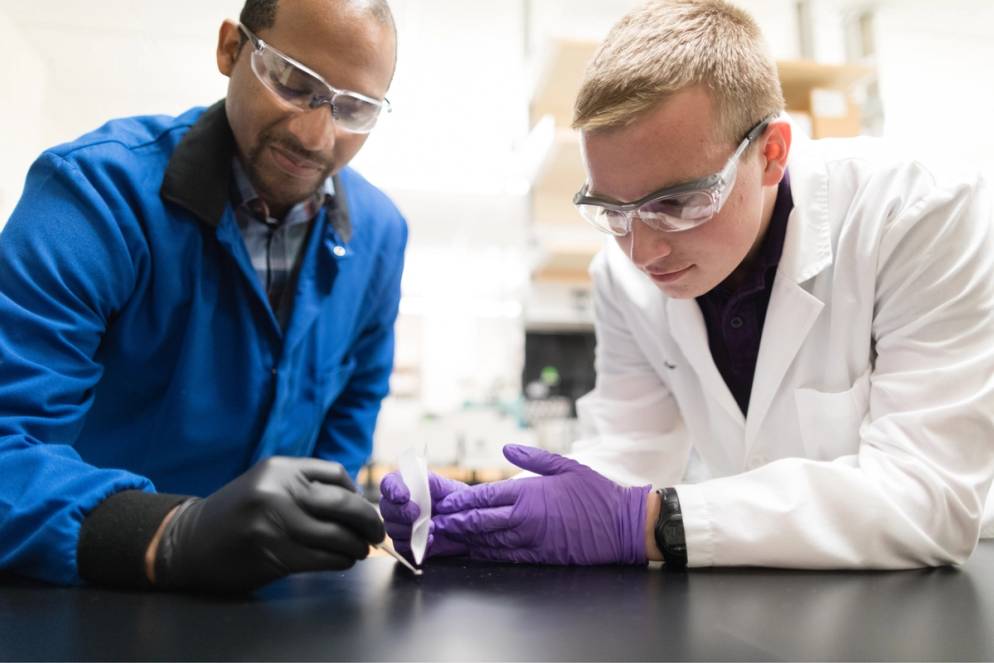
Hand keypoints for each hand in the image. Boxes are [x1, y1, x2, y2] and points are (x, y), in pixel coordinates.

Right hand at [153, 456, 384, 591]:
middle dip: (368, 521)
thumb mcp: (267, 484)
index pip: (336, 475)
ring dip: (356, 546)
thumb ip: (305, 486)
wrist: (187, 542)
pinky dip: (340, 561)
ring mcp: (274, 523)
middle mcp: (277, 491)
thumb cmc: (235, 513)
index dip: (358, 494)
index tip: (366, 508)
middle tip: (378, 532)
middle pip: (342, 504)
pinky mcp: (273, 554)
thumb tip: (358, 503)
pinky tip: (343, 560)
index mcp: (279, 468)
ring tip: (361, 549)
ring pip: (335, 535)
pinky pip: (322, 559)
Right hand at [379, 471, 469, 560]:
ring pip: (391, 529)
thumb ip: (435, 484)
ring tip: (431, 526)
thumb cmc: (456, 503)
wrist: (466, 525)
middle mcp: (399, 505)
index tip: (403, 496)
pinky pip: (402, 546)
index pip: (389, 484)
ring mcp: (401, 525)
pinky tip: (430, 539)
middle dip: (400, 512)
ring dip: (409, 529)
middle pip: (385, 508)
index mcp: (407, 486)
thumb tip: (425, 486)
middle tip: (416, 513)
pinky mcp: (407, 543)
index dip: (392, 489)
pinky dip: (415, 544)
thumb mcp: (449, 488)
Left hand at [433, 445, 649, 565]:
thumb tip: (507, 449)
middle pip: (477, 521)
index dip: (459, 502)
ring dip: (462, 540)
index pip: (484, 497)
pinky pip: (504, 556)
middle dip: (451, 523)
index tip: (441, 503)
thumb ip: (532, 457)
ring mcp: (530, 541)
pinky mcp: (538, 557)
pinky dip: (484, 554)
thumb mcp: (566, 465)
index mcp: (529, 494)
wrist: (623, 526)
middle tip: (429, 524)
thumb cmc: (596, 494)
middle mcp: (524, 519)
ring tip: (440, 539)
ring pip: (486, 541)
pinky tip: (471, 552)